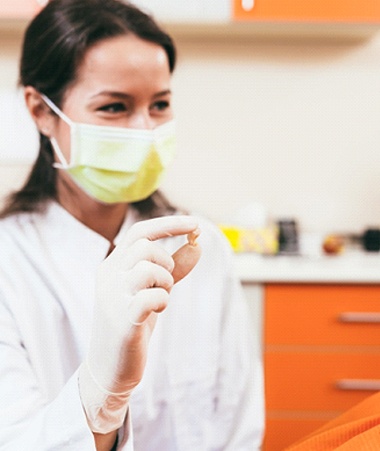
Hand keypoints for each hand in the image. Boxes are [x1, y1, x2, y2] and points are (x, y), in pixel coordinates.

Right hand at [79, 215, 200, 432]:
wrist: (110, 366)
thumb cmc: (133, 322)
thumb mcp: (153, 288)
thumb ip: (175, 267)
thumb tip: (198, 244)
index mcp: (113, 264)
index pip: (140, 232)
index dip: (169, 224)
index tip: (196, 223)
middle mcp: (108, 275)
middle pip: (146, 246)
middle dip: (166, 262)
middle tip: (167, 283)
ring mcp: (112, 297)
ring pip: (148, 268)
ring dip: (165, 282)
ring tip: (162, 297)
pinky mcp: (121, 319)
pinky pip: (151, 296)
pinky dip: (162, 300)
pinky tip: (158, 310)